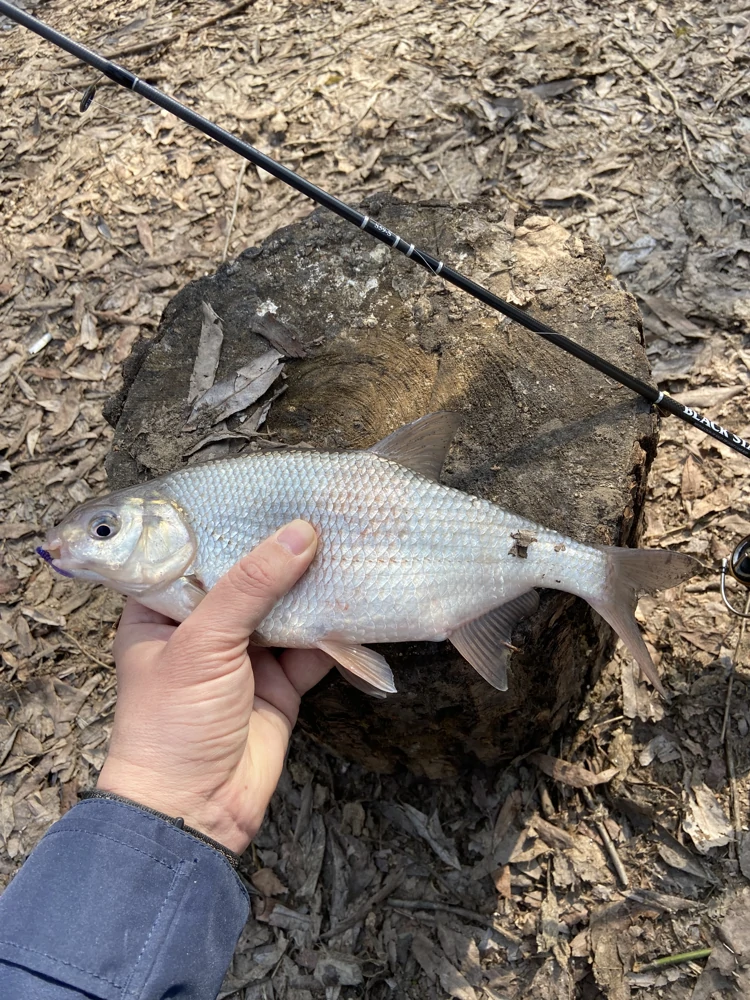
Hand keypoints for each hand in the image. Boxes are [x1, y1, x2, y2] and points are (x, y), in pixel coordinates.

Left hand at [96, 520, 332, 853]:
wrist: (193, 812)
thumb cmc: (171, 723)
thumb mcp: (203, 643)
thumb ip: (252, 585)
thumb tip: (301, 532)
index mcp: (161, 608)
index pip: (191, 550)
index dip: (224, 522)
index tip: (264, 491)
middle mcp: (203, 627)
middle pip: (247, 576)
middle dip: (281, 552)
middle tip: (318, 511)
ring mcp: (243, 656)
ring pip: (284, 607)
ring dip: (313, 585)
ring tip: (345, 545)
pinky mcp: (279, 682)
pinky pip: (312, 645)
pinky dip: (334, 629)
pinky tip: (356, 600)